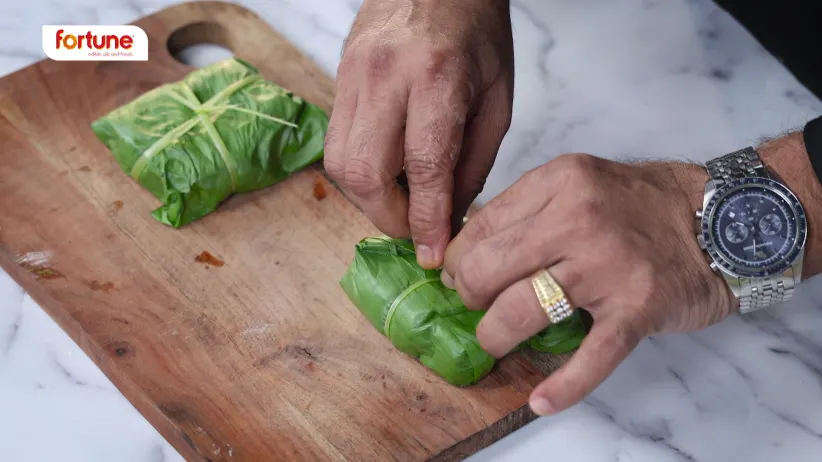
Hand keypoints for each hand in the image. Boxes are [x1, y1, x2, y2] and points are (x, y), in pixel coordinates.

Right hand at [324, 0, 514, 267]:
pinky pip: (336, 143)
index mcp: (437, 78)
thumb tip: (448, 216)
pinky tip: (388, 169)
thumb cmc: (477, 31)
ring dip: (370, 198)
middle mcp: (384, 77)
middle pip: (364, 174)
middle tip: (415, 226)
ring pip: (340, 164)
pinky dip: (360, 171)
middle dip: (388, 216)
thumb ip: (474, 162)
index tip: (433, 255)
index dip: (426, 221)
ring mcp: (352, 76)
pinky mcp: (337, 78)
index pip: (424, 167)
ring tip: (403, 197)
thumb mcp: (498, 97)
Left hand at [441, 154, 737, 414]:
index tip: (455, 275)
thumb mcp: (579, 182)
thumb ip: (528, 209)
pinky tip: (540, 400)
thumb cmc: (642, 204)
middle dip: (468, 296)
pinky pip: (590, 357)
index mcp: (558, 182)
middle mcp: (579, 219)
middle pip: (488, 269)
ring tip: (496, 341)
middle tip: (476, 305)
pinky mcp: (636, 309)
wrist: (721, 220)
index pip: (480, 227)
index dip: (458, 258)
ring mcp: (608, 266)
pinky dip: (563, 386)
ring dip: (496, 335)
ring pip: (521, 311)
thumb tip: (469, 248)